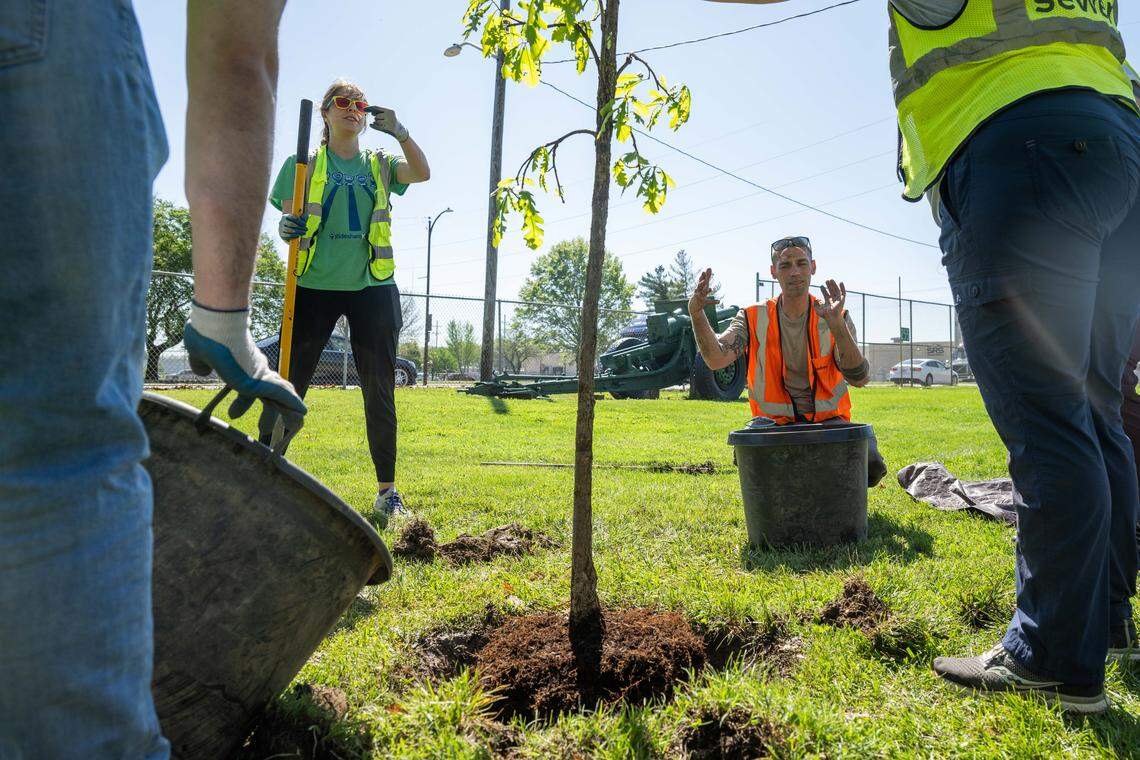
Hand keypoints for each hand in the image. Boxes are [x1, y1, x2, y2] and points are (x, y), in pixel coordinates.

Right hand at [183, 302, 306, 424]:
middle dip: (269, 411)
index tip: (234, 414)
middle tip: (265, 427)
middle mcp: (253, 368)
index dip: (242, 402)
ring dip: (284, 412)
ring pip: (278, 396)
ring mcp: (258, 374)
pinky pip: (281, 394)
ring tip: (293, 425)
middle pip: (267, 392)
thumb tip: (202, 371)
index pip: (246, 387)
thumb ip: (202, 364)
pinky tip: (302, 412)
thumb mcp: (199, 354)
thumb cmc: (205, 335)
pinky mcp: (260, 380)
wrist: (213, 326)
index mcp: (240, 364)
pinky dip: (292, 403)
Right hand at [278, 213, 306, 241]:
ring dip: (298, 232)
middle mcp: (282, 222)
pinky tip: (299, 235)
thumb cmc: (295, 222)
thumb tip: (305, 217)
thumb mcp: (298, 218)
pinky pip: (288, 236)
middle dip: (300, 227)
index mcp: (285, 216)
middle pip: (291, 224)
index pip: (292, 217)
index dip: (299, 221)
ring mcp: (281, 228)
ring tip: (304, 232)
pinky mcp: (281, 234)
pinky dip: (294, 235)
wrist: (286, 229)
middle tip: (306, 229)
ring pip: (290, 230)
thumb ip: (303, 217)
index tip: (305, 224)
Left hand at [366, 106, 408, 141]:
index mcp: (390, 111)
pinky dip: (373, 126)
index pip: (377, 108)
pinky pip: (377, 126)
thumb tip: (371, 112)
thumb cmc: (391, 122)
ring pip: (377, 121)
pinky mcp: (388, 128)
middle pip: (376, 116)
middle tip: (379, 120)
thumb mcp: (387, 116)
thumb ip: (379, 113)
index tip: (364, 109)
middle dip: (376, 118)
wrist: (400, 131)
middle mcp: (390, 116)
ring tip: (381, 124)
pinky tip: (371, 125)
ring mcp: (389, 122)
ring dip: (377, 123)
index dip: (370, 108)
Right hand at [688, 268, 719, 314]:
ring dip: (706, 291)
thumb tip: (709, 268)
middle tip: (704, 279)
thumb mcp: (703, 285)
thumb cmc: (699, 295)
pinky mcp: (702, 302)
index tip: (704, 272)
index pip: (701, 281)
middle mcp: (698, 291)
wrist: (693, 306)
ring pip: (703, 293)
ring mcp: (700, 297)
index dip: (703, 277)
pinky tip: (719, 301)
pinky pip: (708, 302)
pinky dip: (714, 302)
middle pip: (700, 286)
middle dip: (702, 282)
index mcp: (699, 287)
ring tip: (710, 289)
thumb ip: (707, 277)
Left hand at [815, 279, 846, 325]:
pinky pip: (843, 292)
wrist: (832, 317)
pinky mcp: (842, 299)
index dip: (823, 290)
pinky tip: (840, 282)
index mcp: (828, 302)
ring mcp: (838, 300)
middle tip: (826, 281)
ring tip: (831, 280)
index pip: (826, 294)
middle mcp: (833, 300)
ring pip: (836, 290)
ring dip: (834, 285)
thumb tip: (815, 299)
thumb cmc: (825, 315)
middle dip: (829, 286)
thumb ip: (815, 304)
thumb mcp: (818, 309)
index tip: (821, 286)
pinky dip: (842, 288)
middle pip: (831, 291)